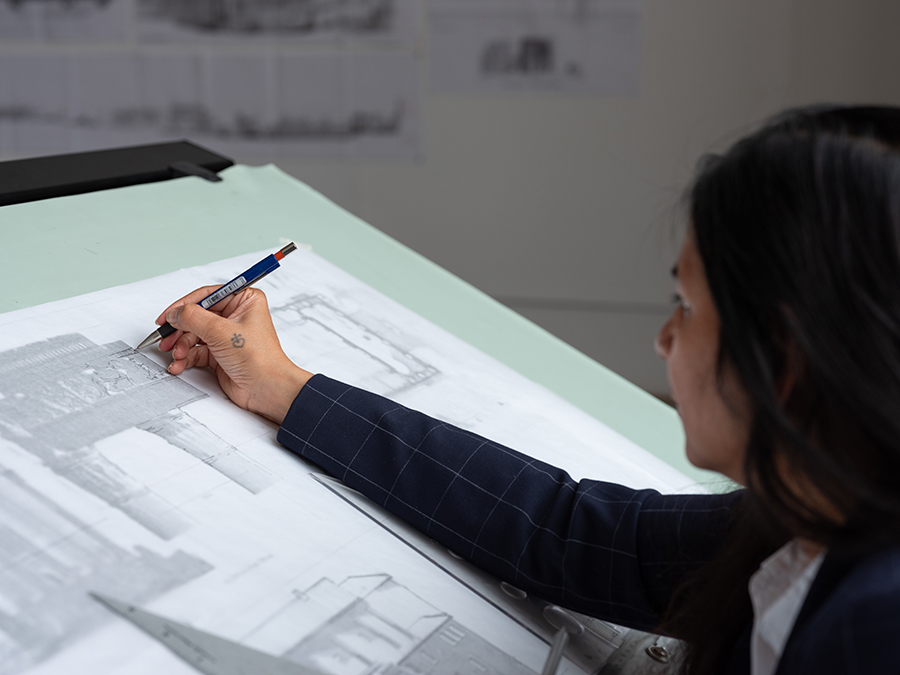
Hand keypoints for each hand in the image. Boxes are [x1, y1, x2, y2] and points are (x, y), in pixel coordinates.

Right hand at [156, 287, 311, 423]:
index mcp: (244, 300)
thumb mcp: (221, 331)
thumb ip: (193, 318)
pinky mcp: (221, 354)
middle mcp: (236, 316)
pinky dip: (186, 358)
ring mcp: (227, 336)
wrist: (267, 389)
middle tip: (165, 339)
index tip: (167, 316)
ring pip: (194, 335)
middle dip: (179, 330)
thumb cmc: (258, 359)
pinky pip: (196, 351)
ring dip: (181, 346)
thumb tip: (175, 313)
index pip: (206, 295)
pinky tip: (179, 365)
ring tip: (177, 356)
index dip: (184, 305)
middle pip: (197, 316)